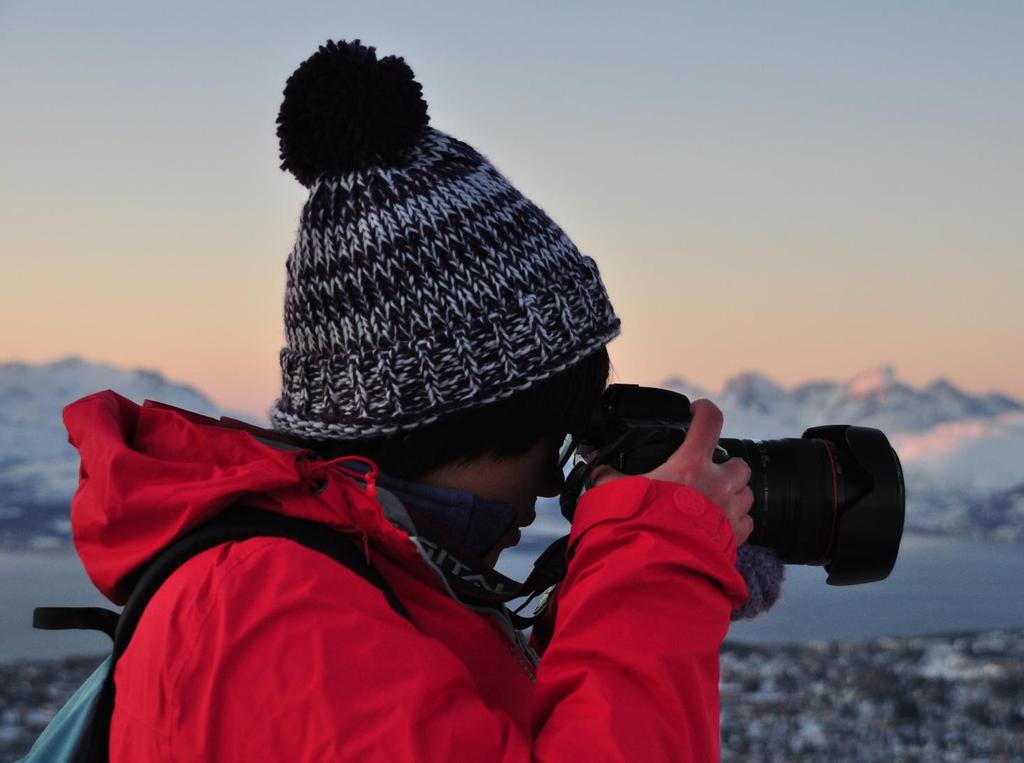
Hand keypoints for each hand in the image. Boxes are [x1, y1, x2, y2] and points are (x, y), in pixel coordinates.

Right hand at [588, 398, 754, 544]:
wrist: (657, 568)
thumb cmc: (639, 526)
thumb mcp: (616, 493)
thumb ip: (608, 477)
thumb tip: (598, 470)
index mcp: (691, 464)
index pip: (709, 421)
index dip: (705, 409)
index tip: (698, 411)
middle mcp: (718, 483)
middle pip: (738, 463)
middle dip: (725, 467)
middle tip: (704, 475)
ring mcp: (730, 511)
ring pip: (746, 494)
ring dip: (732, 495)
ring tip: (710, 503)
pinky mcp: (736, 538)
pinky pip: (746, 524)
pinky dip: (736, 523)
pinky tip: (716, 527)